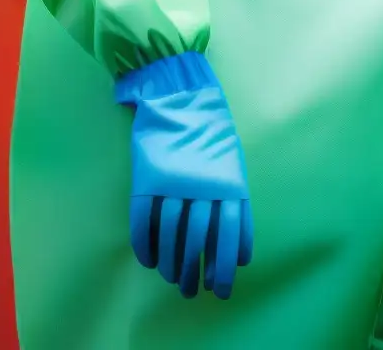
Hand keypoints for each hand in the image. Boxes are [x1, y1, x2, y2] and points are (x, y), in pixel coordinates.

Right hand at [116, 51, 253, 299]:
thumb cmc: (210, 125)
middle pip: (201, 238)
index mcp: (227, 179)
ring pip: (172, 233)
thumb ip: (233, 197)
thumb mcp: (231, 158)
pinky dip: (144, 243)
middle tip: (196, 290)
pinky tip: (148, 260)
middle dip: (198, 269)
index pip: (231, 230)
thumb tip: (238, 244)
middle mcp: (202, 184)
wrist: (178, 90)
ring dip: (172, 261)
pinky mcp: (147, 178)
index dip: (226, 259)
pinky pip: (144, 219)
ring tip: (173, 279)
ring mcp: (172, 181)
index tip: (224, 281)